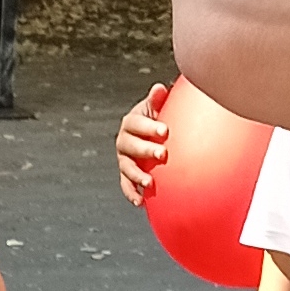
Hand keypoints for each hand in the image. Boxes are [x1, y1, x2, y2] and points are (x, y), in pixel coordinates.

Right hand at [117, 84, 171, 206]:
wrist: (157, 137)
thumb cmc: (160, 120)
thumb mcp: (158, 108)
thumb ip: (158, 100)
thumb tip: (160, 88)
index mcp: (132, 122)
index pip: (136, 123)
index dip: (149, 126)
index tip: (166, 131)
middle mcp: (124, 140)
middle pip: (130, 146)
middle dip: (146, 150)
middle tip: (163, 153)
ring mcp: (124, 159)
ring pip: (126, 168)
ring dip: (137, 176)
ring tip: (149, 182)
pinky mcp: (127, 175)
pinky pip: (126, 185)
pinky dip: (131, 194)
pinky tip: (140, 202)